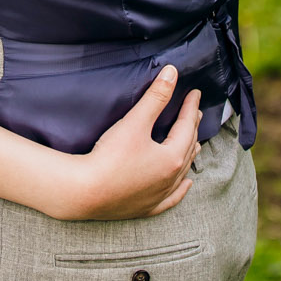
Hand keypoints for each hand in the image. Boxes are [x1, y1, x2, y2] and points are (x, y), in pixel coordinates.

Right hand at [61, 66, 201, 219]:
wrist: (85, 192)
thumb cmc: (109, 157)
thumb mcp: (134, 122)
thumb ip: (155, 97)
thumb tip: (172, 73)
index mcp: (172, 157)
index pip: (187, 125)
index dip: (191, 107)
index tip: (195, 93)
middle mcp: (171, 179)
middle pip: (187, 147)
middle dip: (191, 127)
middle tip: (194, 113)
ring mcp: (160, 195)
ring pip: (182, 172)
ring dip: (189, 154)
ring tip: (194, 143)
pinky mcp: (147, 207)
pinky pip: (171, 198)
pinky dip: (181, 189)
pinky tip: (186, 184)